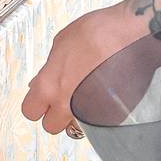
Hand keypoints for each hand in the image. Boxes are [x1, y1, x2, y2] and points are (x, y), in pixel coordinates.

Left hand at [22, 3, 149, 134]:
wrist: (131, 35)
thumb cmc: (99, 32)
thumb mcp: (61, 42)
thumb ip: (49, 67)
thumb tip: (42, 79)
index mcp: (49, 85)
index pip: (29, 110)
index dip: (35, 104)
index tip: (40, 98)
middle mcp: (67, 104)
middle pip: (51, 127)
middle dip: (55, 116)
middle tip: (63, 99)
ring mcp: (90, 112)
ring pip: (76, 128)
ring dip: (76, 116)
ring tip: (85, 96)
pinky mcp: (112, 115)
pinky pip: (98, 121)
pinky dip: (98, 112)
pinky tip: (103, 93)